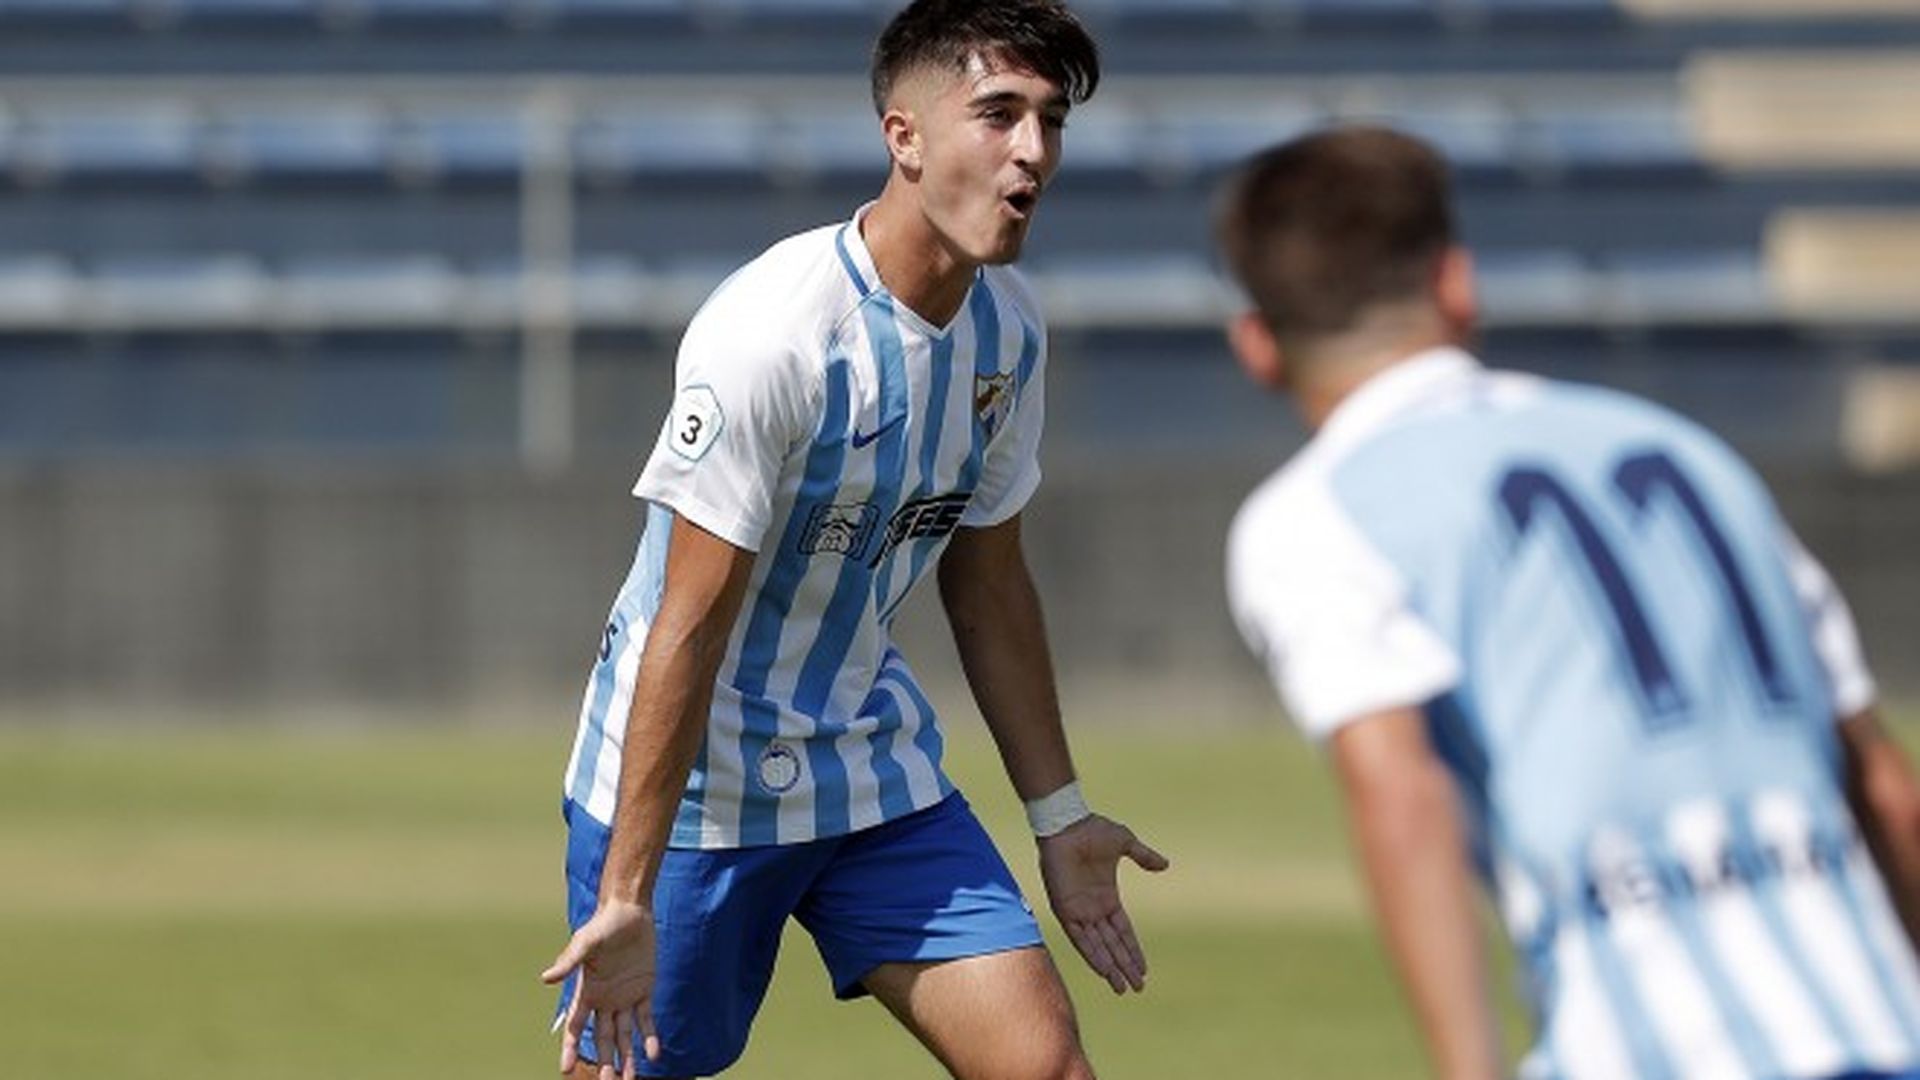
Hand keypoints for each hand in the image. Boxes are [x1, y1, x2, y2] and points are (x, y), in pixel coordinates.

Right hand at [540, 897, 660, 1079]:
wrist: (630, 910)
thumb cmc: (603, 925)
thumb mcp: (584, 943)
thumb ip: (568, 962)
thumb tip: (545, 979)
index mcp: (586, 992)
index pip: (576, 1027)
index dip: (570, 1048)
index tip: (566, 1069)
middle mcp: (604, 1000)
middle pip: (602, 1039)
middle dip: (603, 1062)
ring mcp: (625, 997)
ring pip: (624, 1036)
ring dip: (626, 1058)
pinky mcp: (644, 989)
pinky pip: (645, 1019)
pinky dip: (649, 1037)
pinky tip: (653, 1055)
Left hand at [1037, 814, 1169, 993]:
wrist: (1067, 824)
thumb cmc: (1093, 830)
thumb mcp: (1125, 843)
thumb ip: (1143, 856)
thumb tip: (1165, 865)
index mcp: (1107, 897)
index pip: (1123, 932)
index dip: (1133, 950)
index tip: (1144, 969)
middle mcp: (1093, 909)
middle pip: (1113, 945)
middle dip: (1125, 967)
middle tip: (1137, 988)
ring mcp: (1079, 911)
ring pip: (1097, 947)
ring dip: (1110, 967)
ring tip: (1121, 987)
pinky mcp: (1065, 909)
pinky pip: (1079, 938)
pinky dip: (1091, 954)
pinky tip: (1103, 969)